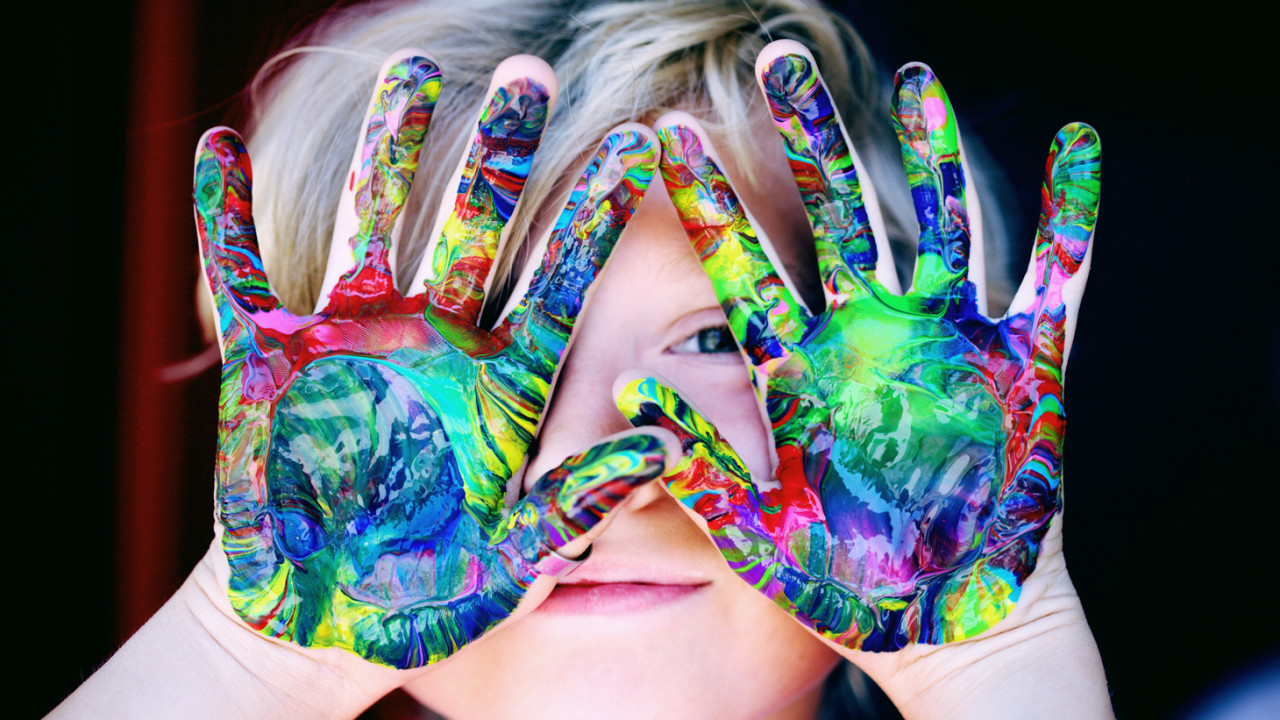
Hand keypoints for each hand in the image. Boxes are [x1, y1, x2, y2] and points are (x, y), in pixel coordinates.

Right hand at [196, 51, 664, 667]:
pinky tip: (218, 149)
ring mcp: (352, 338)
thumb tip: (664, 445)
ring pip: (374, 220)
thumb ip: (580, 498)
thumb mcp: (512, 557)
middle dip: (497, 151)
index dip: (595, 214)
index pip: (560, 281)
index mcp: (501, 383)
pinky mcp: (270, 357)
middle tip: (530, 71)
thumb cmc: (428, 591)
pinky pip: (240, 272)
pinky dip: (222, 217)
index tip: (638, 141)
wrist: (326, 615)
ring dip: (388, 149)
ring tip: (410, 70)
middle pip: (474, 225)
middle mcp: (434, 341)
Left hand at [618, 44, 1098, 651]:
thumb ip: (698, 461)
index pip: (743, 265)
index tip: (661, 136)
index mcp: (801, 367)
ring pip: (938, 222)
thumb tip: (624, 398)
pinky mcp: (1026, 362)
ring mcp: (949, 341)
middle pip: (835, 215)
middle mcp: (870, 335)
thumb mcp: (756, 528)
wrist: (939, 625)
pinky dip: (1073, 213)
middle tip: (780, 61)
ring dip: (933, 152)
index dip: (705, 201)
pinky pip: (1057, 273)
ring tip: (918, 79)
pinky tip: (1078, 143)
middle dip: (810, 139)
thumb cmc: (843, 586)